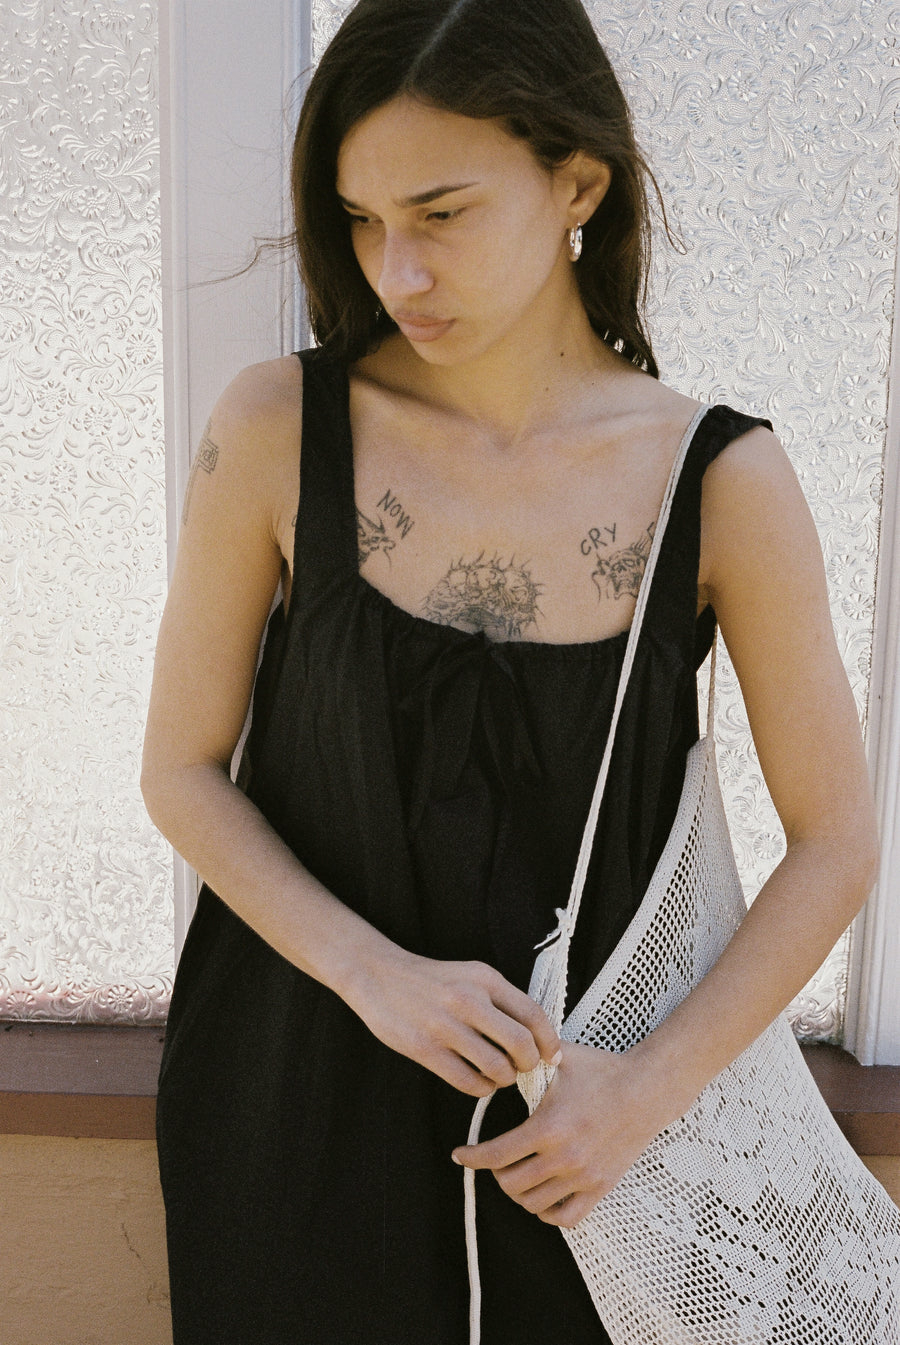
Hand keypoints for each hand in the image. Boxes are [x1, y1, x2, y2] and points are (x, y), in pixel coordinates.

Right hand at [344, 946, 561, 1096]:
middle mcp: (468, 1000)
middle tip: (523, 1068)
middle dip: (529, 1064)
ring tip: (498, 1075)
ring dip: (504, 1079)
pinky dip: (481, 1088)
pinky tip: (478, 1081)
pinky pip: (468, 1081)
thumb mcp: (471, 976)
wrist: (378, 976)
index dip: (549, 1041)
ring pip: (496, 1067)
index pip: (533, 1014)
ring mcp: (445, 1025)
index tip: (551, 1056)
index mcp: (485, 979)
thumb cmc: (433, 981)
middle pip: (520, 1044)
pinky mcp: (425, 1048)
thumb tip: (536, 1037)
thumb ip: (500, 1000)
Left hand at [452, 1040, 680, 1226]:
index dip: (471, 1157)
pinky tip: (542, 1195)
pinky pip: (567, 1218)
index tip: (459, 1154)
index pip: (496, 1154)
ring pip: (534, 1204)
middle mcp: (564, 1158)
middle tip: (494, 1159)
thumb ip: (526, 1059)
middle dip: (495, 1172)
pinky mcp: (601, 1187)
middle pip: (510, 1184)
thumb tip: (497, 1053)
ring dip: (518, 1192)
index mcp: (548, 1127)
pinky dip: (548, 1212)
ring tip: (516, 1174)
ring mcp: (584, 1177)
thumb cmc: (601, 1070)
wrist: (647, 1089)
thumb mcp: (559, 1059)